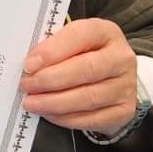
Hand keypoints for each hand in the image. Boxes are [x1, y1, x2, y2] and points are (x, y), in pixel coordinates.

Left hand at [20, 19, 137, 134]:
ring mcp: (126, 86)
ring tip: (31, 102)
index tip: (29, 64)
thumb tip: (29, 65)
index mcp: (106, 32)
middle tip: (27, 85)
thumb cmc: (84, 55)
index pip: (80, 35)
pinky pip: (91, 119)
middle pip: (86, 69)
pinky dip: (65, 118)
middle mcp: (121, 58)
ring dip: (54, 102)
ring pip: (88, 98)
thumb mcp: (71, 42)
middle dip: (51, 79)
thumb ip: (53, 47)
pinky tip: (48, 113)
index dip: (53, 51)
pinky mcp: (124, 111)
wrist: (113, 79)